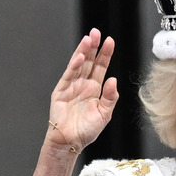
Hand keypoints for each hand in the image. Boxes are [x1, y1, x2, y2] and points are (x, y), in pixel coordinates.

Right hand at [47, 28, 117, 153]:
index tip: (110, 41)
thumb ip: (110, 98)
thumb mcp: (104, 114)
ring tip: (88, 39)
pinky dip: (74, 66)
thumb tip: (113, 80)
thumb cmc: (86, 131)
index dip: (105, 54)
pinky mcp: (61, 91)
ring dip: (83, 52)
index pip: (101, 67)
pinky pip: (68, 76)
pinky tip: (80, 57)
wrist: (70, 142)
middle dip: (93, 47)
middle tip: (96, 32)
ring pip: (79, 65)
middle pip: (90, 62)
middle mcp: (83, 84)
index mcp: (94, 89)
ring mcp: (71, 86)